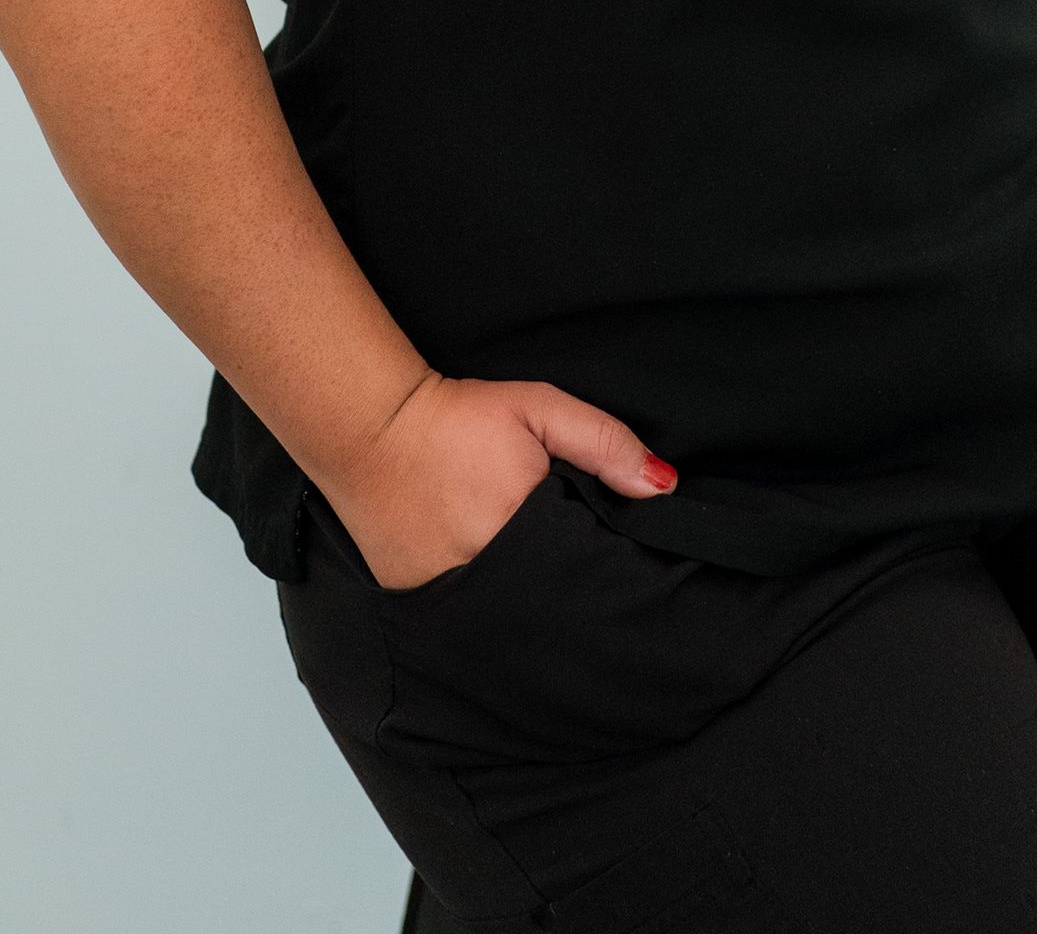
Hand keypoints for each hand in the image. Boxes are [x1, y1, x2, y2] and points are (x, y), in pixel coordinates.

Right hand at [315, 373, 677, 589]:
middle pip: (559, 611)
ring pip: (516, 626)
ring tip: (551, 595)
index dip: (613, 579)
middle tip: (588, 587)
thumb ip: (604, 443)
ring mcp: (453, 602)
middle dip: (580, 604)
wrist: (371, 429)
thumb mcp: (540, 410)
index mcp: (530, 536)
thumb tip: (665, 487)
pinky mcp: (423, 608)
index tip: (627, 575)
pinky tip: (501, 592)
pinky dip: (492, 615)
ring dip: (537, 615)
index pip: (592, 580)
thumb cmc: (459, 418)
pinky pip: (473, 625)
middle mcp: (492, 582)